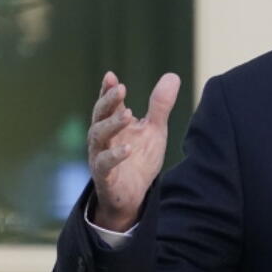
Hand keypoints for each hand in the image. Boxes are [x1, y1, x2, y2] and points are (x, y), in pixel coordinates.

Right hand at [88, 71, 180, 230]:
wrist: (134, 195)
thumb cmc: (140, 158)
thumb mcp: (154, 130)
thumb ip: (160, 106)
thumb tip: (172, 76)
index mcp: (113, 124)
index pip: (107, 104)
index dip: (107, 90)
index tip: (111, 76)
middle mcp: (103, 138)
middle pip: (99, 116)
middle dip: (108, 101)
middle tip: (120, 88)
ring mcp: (100, 156)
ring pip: (98, 136)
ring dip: (112, 124)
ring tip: (128, 114)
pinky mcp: (104, 176)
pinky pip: (104, 164)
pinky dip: (115, 155)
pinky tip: (128, 148)